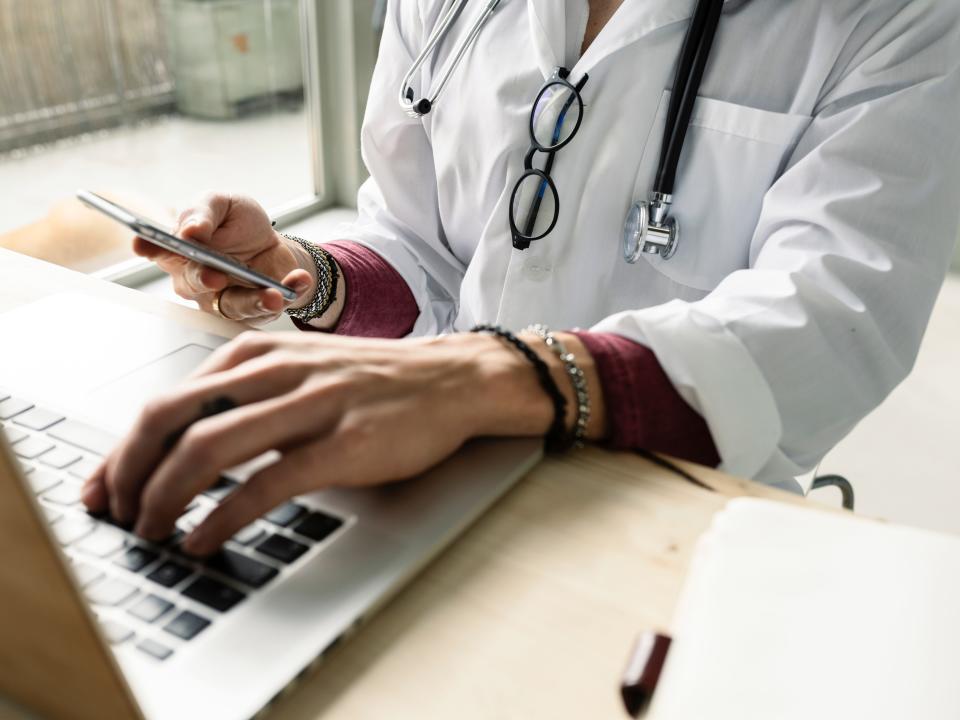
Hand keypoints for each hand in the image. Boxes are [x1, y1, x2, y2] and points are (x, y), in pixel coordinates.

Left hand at [80, 331, 560, 554]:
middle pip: (172, 418)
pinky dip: (223, 516)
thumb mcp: (300, 372)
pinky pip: (267, 482)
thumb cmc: (375, 381)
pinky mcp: (344, 442)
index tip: (104, 486)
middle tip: (117, 513)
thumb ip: (246, 397)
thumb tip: (186, 443)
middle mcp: (276, 371)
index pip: (167, 399)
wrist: (451, 379)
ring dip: (165, 497)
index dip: (123, 449)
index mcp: (258, 354)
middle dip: (128, 472)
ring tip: (151, 532)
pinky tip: (203, 539)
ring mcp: (311, 404)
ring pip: (209, 448)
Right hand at [135, 192, 314, 323]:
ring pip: (231, 306)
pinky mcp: (251, 311)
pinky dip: (286, 293)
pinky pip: (266, 309)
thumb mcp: (224, 204)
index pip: (158, 249)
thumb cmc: (240, 224)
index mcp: (181, 249)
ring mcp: (221, 298)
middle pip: (191, 284)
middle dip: (203, 279)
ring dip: (254, 300)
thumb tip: (190, 230)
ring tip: (272, 293)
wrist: (275, 245)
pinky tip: (298, 280)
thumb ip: (204, 213)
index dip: (149, 247)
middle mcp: (195, 278)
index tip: (143, 243)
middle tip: (215, 274)